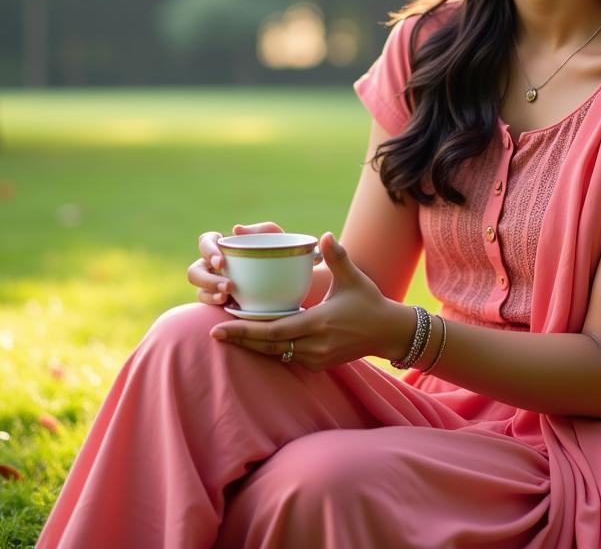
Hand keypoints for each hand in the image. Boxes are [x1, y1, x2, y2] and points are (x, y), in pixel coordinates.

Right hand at [186, 221, 282, 306]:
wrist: (295, 281)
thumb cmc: (282, 254)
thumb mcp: (277, 238)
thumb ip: (261, 229)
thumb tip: (236, 229)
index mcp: (224, 247)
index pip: (206, 241)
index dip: (208, 250)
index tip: (221, 262)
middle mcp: (215, 266)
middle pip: (195, 270)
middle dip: (207, 279)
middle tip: (228, 285)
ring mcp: (215, 286)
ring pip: (199, 290)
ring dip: (210, 292)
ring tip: (227, 296)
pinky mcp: (221, 302)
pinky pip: (208, 304)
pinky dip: (215, 303)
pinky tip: (228, 305)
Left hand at [208, 232, 411, 370]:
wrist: (388, 332)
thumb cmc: (369, 301)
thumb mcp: (354, 278)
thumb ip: (338, 257)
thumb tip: (326, 235)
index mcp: (320, 323)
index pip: (275, 330)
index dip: (246, 328)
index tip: (222, 322)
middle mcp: (315, 345)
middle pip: (269, 347)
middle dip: (240, 339)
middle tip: (213, 332)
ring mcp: (316, 358)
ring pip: (276, 355)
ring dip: (252, 346)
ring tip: (227, 336)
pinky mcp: (318, 364)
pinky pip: (287, 358)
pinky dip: (269, 350)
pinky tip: (252, 341)